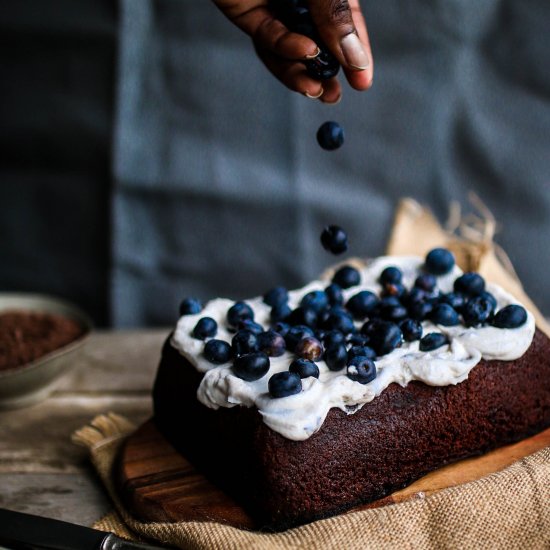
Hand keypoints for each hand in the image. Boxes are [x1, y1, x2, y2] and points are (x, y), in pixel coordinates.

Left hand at [212, 0, 372, 102]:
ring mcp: (275, 8)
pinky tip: (303, 52)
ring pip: (290, 51)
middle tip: (334, 96)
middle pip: (317, 45)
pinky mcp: (248, 14)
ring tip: (316, 90)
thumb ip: (334, 15)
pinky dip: (285, 48)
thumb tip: (355, 58)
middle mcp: (301, 1)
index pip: (346, 26)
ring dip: (303, 73)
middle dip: (325, 74)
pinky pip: (269, 38)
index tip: (363, 83)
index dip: (356, 55)